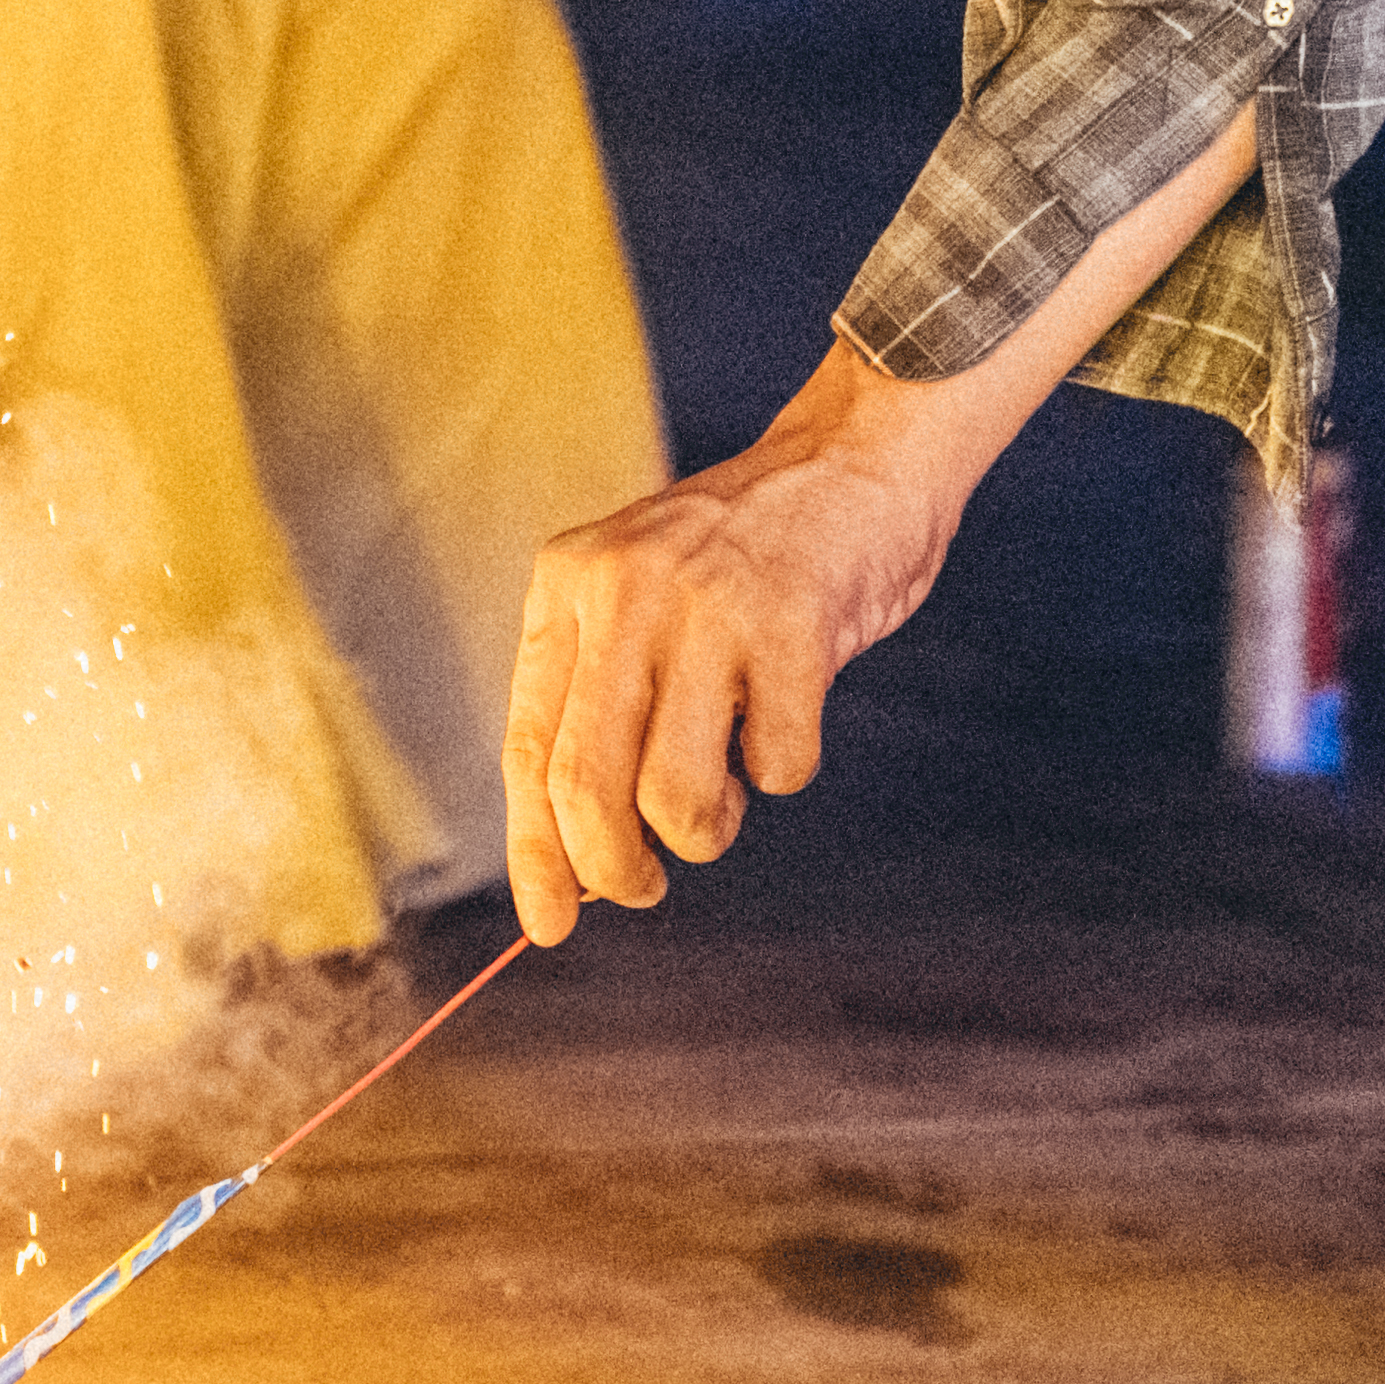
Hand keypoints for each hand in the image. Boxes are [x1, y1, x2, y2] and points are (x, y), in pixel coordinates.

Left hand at [500, 346, 970, 941]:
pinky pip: (777, 767)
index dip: (533, 850)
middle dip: (612, 868)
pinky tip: (788, 718)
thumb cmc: (750, 558)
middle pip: (586, 784)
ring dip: (703, 830)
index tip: (546, 924)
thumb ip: (605, 701)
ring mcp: (708, 605)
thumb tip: (576, 858)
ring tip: (727, 787)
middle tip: (644, 887)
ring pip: (672, 796)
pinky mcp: (792, 624)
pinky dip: (784, 771)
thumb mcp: (642, 599)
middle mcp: (624, 590)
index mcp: (569, 586)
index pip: (527, 746)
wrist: (857, 459)